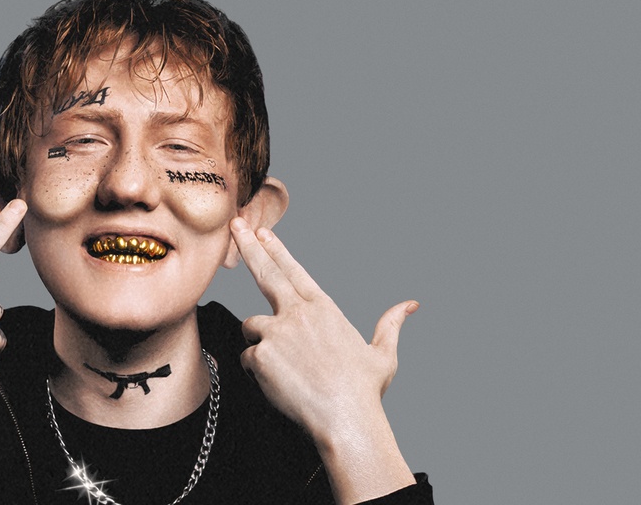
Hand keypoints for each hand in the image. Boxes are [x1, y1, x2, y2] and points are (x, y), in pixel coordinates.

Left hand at [230, 217, 415, 502]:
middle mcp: (298, 313)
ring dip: (260, 341)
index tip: (262, 232)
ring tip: (285, 367)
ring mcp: (276, 331)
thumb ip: (391, 325)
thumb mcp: (383, 354)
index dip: (276, 250)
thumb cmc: (364, 391)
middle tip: (235, 226)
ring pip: (252, 326)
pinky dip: (257, 370)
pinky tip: (279, 383)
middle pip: (265, 273)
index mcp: (324, 308)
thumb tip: (411, 305)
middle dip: (248, 246)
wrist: (345, 418)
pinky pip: (248, 357)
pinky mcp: (260, 353)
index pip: (294, 271)